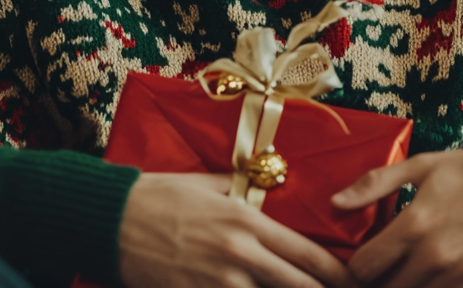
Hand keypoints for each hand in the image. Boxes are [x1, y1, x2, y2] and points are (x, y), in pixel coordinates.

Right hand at [119, 172, 359, 287]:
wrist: (109, 220)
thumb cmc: (158, 196)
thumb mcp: (208, 184)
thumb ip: (245, 190)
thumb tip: (273, 187)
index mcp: (247, 220)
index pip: (307, 254)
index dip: (337, 274)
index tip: (353, 280)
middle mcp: (239, 254)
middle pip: (300, 287)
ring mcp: (218, 283)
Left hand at [331, 147, 462, 287]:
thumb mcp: (419, 166)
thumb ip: (374, 184)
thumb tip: (336, 202)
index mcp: (415, 223)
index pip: (365, 267)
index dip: (357, 266)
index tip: (362, 259)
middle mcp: (436, 255)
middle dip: (379, 282)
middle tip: (382, 269)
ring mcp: (460, 274)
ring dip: (405, 287)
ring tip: (405, 272)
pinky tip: (430, 277)